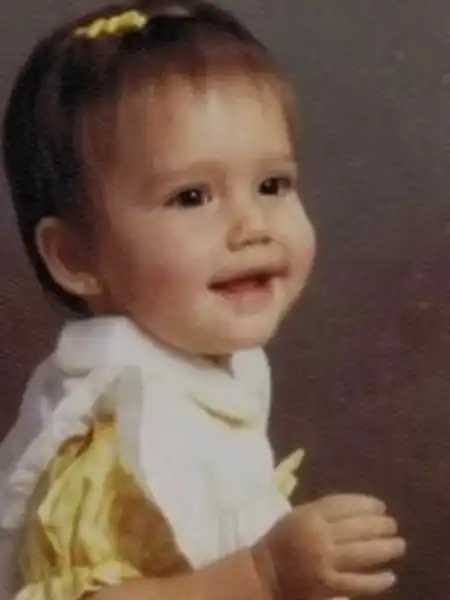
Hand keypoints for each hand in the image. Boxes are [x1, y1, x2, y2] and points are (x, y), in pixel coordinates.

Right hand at [255, 494, 405, 598]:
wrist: (264, 574)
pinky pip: (358, 583)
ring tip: (399, 545)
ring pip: (362, 553)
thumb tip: (359, 510)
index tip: (381, 506)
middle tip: (394, 525)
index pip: (344, 505)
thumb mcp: (298, 516)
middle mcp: (319, 536)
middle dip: (381, 525)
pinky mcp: (328, 585)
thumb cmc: (282, 541)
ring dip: (385, 549)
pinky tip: (390, 576)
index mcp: (309, 516)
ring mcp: (325, 562)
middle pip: (358, 527)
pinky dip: (376, 580)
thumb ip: (323, 511)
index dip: (366, 504)